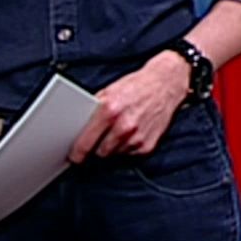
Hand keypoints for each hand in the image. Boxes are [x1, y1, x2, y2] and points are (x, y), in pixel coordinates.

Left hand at [68, 52, 189, 162]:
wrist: (166, 84)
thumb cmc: (137, 86)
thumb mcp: (108, 92)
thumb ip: (93, 113)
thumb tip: (78, 131)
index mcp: (108, 110)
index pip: (84, 144)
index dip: (76, 154)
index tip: (73, 157)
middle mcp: (123, 126)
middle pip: (98, 153)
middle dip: (96, 148)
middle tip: (98, 139)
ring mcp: (136, 138)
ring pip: (114, 155)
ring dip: (112, 147)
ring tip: (118, 131)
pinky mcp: (147, 146)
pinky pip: (129, 154)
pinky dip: (127, 147)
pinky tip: (131, 132)